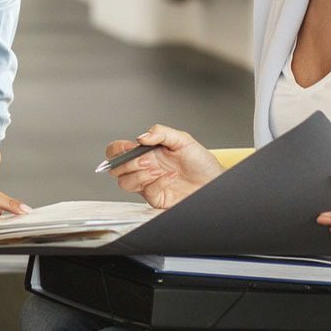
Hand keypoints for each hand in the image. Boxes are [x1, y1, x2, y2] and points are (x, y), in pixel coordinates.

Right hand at [107, 125, 223, 209]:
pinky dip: (158, 183)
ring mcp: (149, 184)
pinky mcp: (157, 198)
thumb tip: (141, 136)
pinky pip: (147, 193)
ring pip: (125, 183)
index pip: (118, 151)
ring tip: (156, 169)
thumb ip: (160, 132)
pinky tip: (170, 177)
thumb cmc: (200, 161)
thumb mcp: (182, 139)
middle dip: (127, 164)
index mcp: (146, 152)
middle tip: (145, 159)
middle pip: (116, 169)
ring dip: (139, 175)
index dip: (116, 150)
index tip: (129, 148)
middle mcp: (144, 168)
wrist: (214, 180)